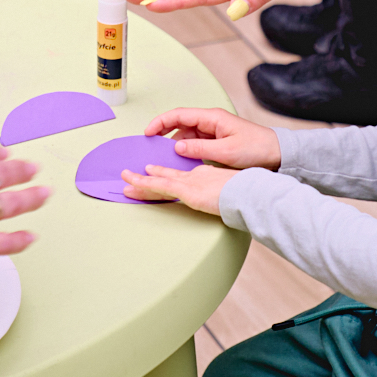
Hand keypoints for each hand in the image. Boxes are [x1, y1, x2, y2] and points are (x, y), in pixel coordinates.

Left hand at [122, 163, 237, 214]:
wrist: (251, 192)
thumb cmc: (248, 193)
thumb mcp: (233, 192)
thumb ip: (223, 195)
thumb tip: (224, 202)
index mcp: (205, 177)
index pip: (179, 178)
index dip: (164, 176)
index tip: (153, 173)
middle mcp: (195, 177)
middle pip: (166, 178)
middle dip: (148, 180)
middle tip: (131, 177)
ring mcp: (191, 183)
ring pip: (159, 183)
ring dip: (140, 182)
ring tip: (125, 180)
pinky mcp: (188, 191)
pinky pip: (161, 187)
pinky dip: (146, 185)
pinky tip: (134, 184)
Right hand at [145, 108, 280, 169]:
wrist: (277, 154)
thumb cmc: (257, 148)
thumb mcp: (226, 151)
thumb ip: (199, 149)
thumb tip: (177, 146)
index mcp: (212, 118)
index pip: (179, 115)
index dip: (160, 122)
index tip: (148, 132)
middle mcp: (211, 122)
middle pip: (179, 123)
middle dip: (163, 133)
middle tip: (150, 146)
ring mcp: (213, 131)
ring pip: (186, 135)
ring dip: (174, 144)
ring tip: (163, 157)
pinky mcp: (216, 141)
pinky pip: (195, 143)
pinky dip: (185, 151)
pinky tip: (180, 161)